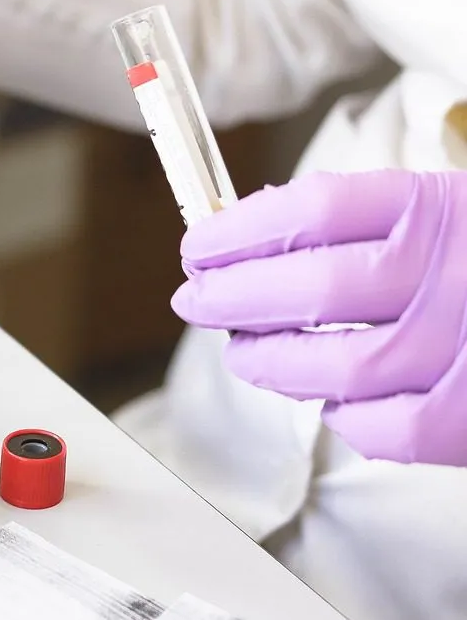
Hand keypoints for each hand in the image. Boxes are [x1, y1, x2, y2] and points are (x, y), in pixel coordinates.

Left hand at [170, 169, 466, 466]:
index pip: (312, 210)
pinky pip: (381, 426)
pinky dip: (343, 414)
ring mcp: (463, 349)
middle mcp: (451, 275)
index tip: (197, 244)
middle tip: (194, 298)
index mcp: (441, 209)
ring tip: (242, 349)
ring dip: (267, 360)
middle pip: (308, 287)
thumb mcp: (447, 209)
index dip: (238, 230)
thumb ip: (364, 218)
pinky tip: (332, 396)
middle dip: (231, 296)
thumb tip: (246, 235)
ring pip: (331, 366)